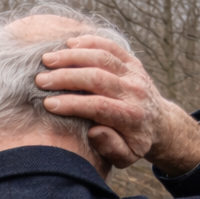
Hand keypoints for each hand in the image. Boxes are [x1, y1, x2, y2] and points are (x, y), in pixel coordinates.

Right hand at [35, 35, 199, 175]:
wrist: (160, 123)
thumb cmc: (134, 142)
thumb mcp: (125, 156)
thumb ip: (110, 147)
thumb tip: (93, 131)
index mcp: (130, 117)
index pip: (98, 106)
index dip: (71, 104)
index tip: (48, 104)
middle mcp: (134, 92)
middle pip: (97, 78)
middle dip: (66, 77)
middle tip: (40, 79)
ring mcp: (134, 74)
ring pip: (102, 58)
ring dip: (72, 56)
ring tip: (47, 59)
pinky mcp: (132, 62)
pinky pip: (111, 47)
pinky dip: (90, 42)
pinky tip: (69, 44)